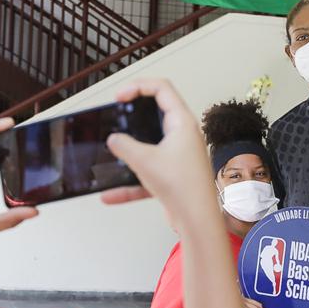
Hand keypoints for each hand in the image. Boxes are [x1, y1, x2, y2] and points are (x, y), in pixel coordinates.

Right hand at [100, 79, 210, 218]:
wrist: (197, 220)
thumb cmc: (183, 187)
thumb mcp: (144, 160)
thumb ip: (124, 146)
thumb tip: (115, 139)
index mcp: (182, 123)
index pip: (162, 89)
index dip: (138, 86)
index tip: (120, 97)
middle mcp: (183, 136)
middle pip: (156, 114)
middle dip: (134, 115)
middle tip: (118, 115)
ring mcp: (178, 156)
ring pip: (150, 145)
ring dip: (130, 149)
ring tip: (113, 150)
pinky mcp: (173, 175)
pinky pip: (147, 173)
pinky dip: (130, 182)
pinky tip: (111, 193)